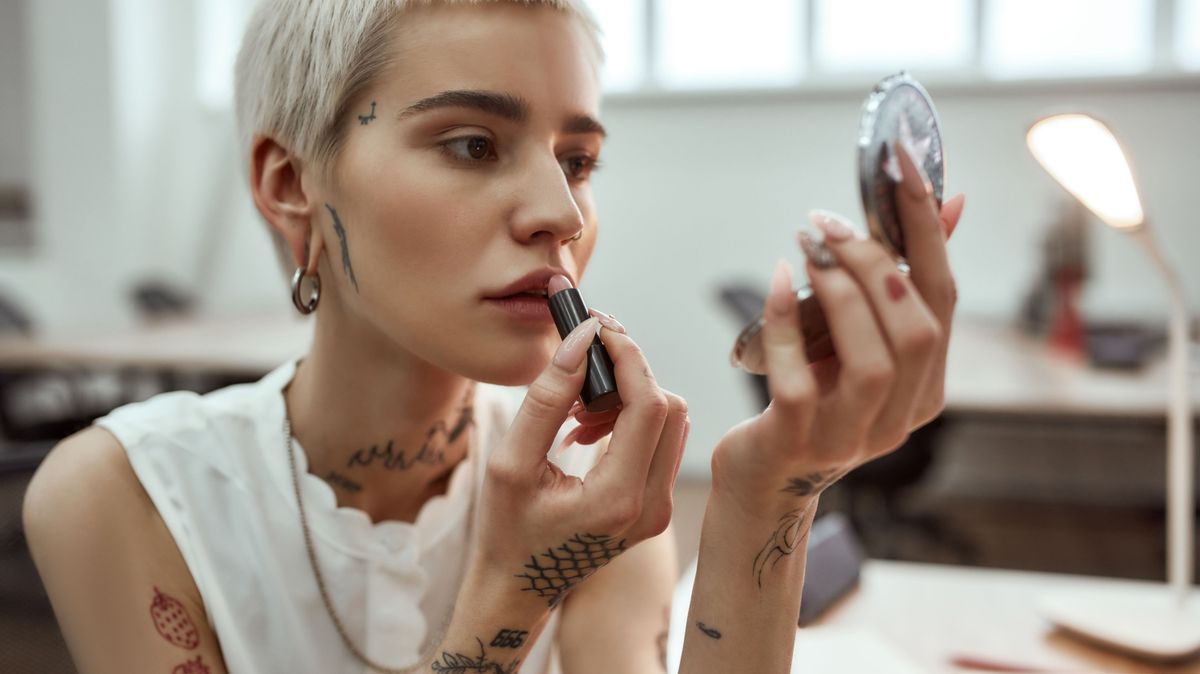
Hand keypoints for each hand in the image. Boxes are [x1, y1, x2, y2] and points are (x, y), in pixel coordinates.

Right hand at [469, 317, 688, 615]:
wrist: (519, 587)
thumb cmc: (506, 530)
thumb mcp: (511, 462)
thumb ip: (548, 398)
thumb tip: (581, 339)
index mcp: (619, 499)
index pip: (649, 405)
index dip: (628, 357)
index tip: (597, 329)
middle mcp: (652, 507)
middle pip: (669, 407)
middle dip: (629, 373)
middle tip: (582, 363)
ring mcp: (659, 510)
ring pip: (671, 421)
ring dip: (629, 397)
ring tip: (575, 407)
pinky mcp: (656, 506)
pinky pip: (661, 441)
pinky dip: (630, 419)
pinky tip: (585, 428)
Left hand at [712, 142, 964, 517]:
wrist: (764, 480)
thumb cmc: (811, 398)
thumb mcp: (860, 342)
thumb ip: (897, 284)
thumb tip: (949, 201)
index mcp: (927, 387)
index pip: (944, 297)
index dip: (928, 228)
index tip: (900, 167)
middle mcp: (901, 417)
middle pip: (917, 327)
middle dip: (877, 262)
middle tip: (830, 222)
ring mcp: (852, 436)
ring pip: (873, 358)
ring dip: (842, 289)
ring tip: (809, 245)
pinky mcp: (798, 441)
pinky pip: (798, 379)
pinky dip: (786, 321)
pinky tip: (776, 280)